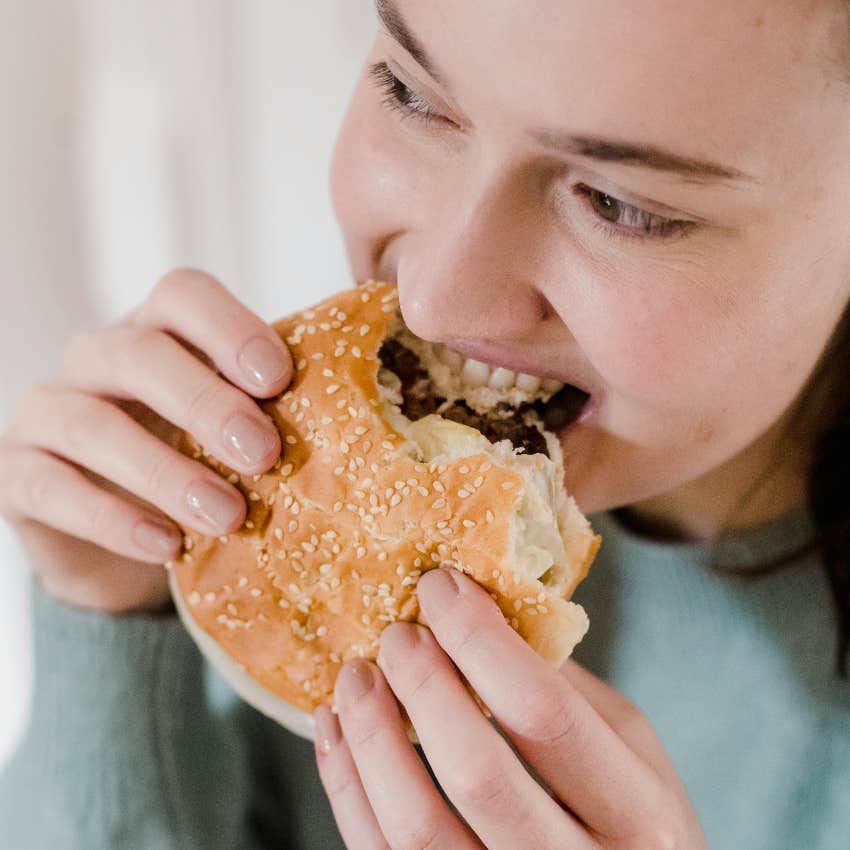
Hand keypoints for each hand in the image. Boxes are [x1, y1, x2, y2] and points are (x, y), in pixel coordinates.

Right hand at [0, 268, 291, 613]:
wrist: (126, 537)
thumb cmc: (198, 466)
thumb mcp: (236, 432)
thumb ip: (276, 413)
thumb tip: (363, 418)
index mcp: (159, 332)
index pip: (183, 295)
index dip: (230, 328)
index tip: (278, 379)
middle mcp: (97, 358)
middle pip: (141, 354)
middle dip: (207, 403)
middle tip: (265, 454)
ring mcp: (49, 410)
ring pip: (93, 423)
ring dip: (167, 471)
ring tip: (227, 516)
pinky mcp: (16, 471)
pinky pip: (50, 485)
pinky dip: (112, 517)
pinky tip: (165, 546)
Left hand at [315, 567, 707, 849]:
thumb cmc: (631, 818)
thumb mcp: (630, 748)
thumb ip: (567, 685)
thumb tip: (480, 612)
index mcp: (641, 816)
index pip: (544, 711)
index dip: (481, 640)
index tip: (441, 588)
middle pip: (476, 772)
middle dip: (424, 684)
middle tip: (397, 633)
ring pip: (417, 829)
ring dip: (372, 737)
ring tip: (357, 676)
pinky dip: (347, 788)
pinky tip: (337, 731)